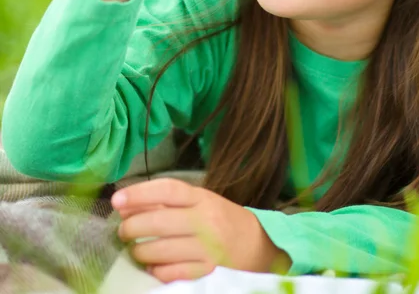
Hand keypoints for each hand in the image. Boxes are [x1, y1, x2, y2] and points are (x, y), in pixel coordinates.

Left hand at [111, 178, 290, 282]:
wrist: (257, 245)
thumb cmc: (221, 220)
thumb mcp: (199, 203)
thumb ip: (165, 202)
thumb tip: (125, 204)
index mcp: (202, 198)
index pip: (167, 190)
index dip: (138, 193)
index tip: (116, 200)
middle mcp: (206, 221)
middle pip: (158, 222)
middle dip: (132, 227)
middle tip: (124, 230)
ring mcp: (207, 248)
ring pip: (160, 251)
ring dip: (140, 252)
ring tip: (138, 250)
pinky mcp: (208, 272)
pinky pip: (171, 273)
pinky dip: (157, 271)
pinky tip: (155, 266)